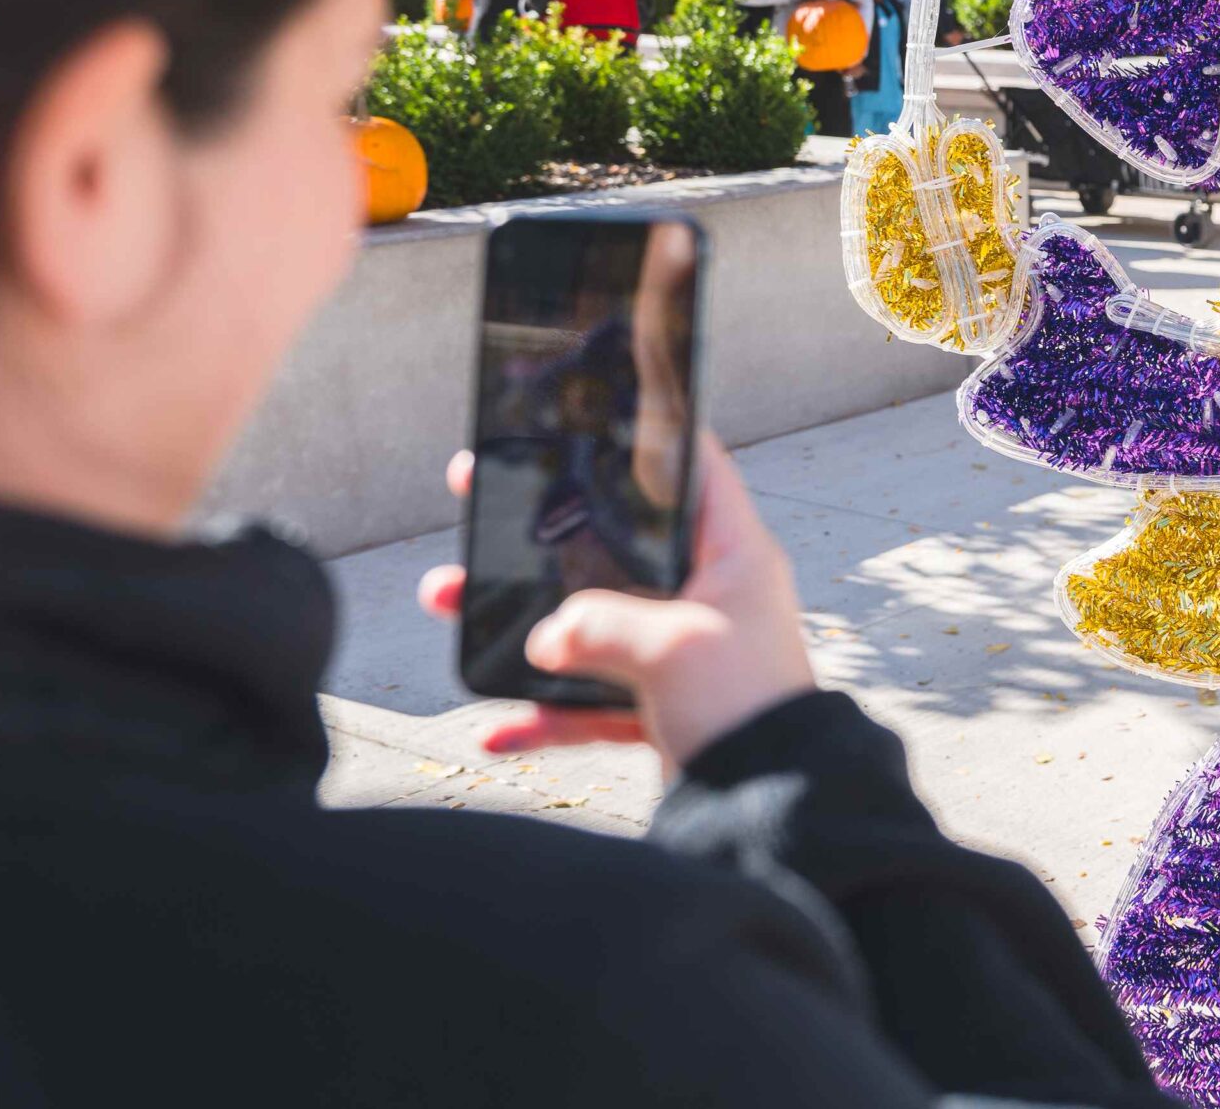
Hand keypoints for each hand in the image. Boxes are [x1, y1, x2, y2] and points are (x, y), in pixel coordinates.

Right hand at [418, 434, 814, 774]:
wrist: (773, 806)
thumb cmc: (747, 707)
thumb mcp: (672, 648)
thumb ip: (601, 625)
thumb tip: (546, 636)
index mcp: (732, 557)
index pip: (695, 472)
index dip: (650, 437)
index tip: (593, 413)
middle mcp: (709, 598)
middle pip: (614, 549)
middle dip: (542, 536)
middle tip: (481, 499)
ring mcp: (682, 654)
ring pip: (588, 627)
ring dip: (520, 625)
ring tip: (446, 599)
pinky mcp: (663, 710)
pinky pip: (590, 706)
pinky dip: (544, 717)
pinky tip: (495, 729)